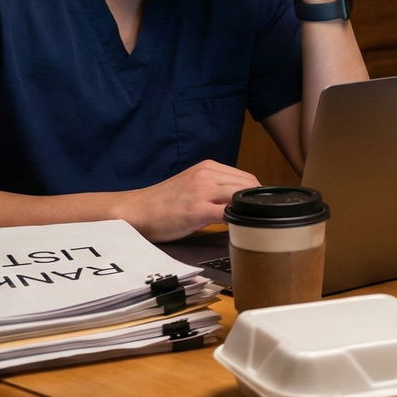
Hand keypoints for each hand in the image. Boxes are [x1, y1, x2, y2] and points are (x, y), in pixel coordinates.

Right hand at [119, 160, 259, 242]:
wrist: (137, 210)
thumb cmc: (164, 202)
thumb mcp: (193, 185)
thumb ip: (216, 187)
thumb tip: (242, 200)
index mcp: (208, 167)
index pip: (247, 178)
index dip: (256, 195)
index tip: (259, 208)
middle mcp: (207, 174)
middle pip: (249, 186)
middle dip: (257, 203)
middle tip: (258, 219)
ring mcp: (202, 191)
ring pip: (241, 196)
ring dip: (249, 211)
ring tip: (249, 224)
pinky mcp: (197, 210)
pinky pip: (228, 213)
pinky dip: (238, 220)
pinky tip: (238, 229)